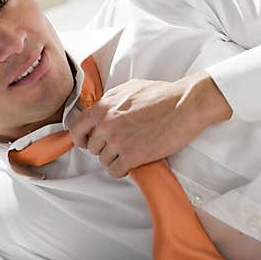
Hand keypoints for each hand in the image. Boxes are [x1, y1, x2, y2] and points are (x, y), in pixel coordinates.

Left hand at [66, 72, 231, 177]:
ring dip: (114, 159)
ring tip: (128, 152)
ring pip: (103, 160)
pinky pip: (116, 171)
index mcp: (103, 106)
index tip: (87, 142)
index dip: (81, 138)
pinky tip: (131, 163)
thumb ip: (110, 100)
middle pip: (92, 147)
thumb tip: (99, 110)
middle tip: (118, 145)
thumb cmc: (162, 95)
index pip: (76, 129)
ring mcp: (119, 141)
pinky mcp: (133, 155)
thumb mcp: (129, 88)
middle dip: (103, 148)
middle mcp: (107, 124)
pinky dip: (122, 170)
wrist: (184, 105)